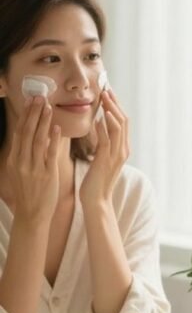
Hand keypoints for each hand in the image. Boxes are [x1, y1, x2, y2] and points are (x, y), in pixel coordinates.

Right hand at [6, 95, 60, 227]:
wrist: (31, 215)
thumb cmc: (29, 194)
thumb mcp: (20, 172)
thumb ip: (24, 155)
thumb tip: (29, 136)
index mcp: (14, 160)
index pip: (20, 132)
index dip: (25, 115)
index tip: (30, 101)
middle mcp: (21, 162)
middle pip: (27, 132)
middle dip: (33, 113)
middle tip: (39, 97)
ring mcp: (33, 168)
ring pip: (38, 140)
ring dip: (43, 122)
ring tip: (48, 107)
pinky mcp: (47, 175)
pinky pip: (50, 154)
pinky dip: (53, 140)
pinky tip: (57, 128)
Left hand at [79, 89, 129, 207]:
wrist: (97, 201)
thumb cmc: (96, 181)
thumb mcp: (101, 158)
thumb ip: (103, 141)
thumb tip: (99, 124)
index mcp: (122, 149)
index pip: (123, 122)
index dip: (116, 106)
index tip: (108, 92)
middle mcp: (123, 150)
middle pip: (123, 121)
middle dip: (115, 104)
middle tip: (106, 89)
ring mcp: (116, 156)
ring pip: (118, 128)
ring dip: (110, 111)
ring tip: (103, 98)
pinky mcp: (106, 161)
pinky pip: (107, 140)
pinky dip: (104, 128)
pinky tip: (98, 118)